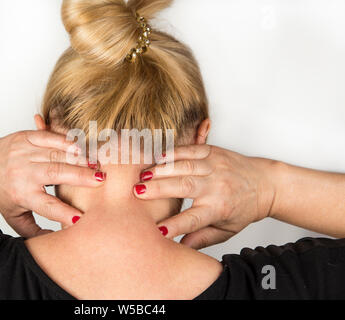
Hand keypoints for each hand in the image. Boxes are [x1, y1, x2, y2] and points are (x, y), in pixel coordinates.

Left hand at [0, 127, 104, 237]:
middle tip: (101, 180)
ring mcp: (24, 153)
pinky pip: (48, 137)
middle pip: (55, 174)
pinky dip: (65, 141)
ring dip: (78, 158)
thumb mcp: (13, 217)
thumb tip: (56, 241)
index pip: (46, 206)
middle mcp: (22, 173)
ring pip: (55, 154)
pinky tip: (79, 147)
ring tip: (96, 163)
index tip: (82, 218)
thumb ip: (34, 232)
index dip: (64, 213)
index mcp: (20, 195)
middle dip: (80, 177)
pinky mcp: (25, 137)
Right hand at [135, 144, 276, 248]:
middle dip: (159, 189)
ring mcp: (216, 166)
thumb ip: (203, 238)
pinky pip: (192, 149)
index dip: (175, 225)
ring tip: (143, 175)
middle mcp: (217, 186)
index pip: (194, 219)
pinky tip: (159, 157)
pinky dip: (174, 152)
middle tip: (137, 192)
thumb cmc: (244, 208)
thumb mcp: (227, 230)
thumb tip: (181, 246)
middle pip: (185, 187)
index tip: (156, 230)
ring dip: (162, 169)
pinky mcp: (214, 151)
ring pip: (185, 166)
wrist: (266, 183)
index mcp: (219, 208)